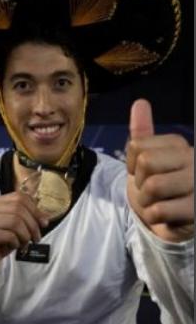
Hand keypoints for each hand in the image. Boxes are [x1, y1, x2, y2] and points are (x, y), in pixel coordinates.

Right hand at [0, 192, 47, 277]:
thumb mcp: (12, 228)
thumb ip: (24, 218)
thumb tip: (44, 217)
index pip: (20, 197)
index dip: (35, 210)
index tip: (43, 223)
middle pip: (19, 208)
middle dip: (33, 225)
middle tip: (36, 238)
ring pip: (15, 221)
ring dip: (25, 235)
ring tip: (25, 244)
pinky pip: (9, 235)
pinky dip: (16, 243)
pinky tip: (14, 247)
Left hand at [126, 99, 194, 241]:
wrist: (170, 221)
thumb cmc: (157, 189)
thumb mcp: (144, 161)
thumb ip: (142, 134)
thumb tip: (140, 102)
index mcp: (179, 145)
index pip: (137, 146)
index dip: (132, 164)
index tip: (145, 174)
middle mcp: (193, 159)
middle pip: (146, 162)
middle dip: (140, 182)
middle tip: (151, 191)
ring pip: (154, 186)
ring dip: (146, 201)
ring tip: (158, 202)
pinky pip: (159, 210)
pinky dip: (154, 216)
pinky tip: (167, 215)